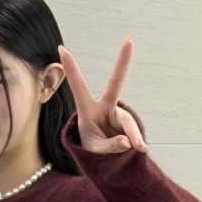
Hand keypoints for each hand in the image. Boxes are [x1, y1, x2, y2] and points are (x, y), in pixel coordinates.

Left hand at [58, 39, 147, 155]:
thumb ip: (109, 147)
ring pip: (128, 123)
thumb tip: (128, 141)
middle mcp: (105, 106)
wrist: (105, 161)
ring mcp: (119, 113)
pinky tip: (140, 149)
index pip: (78, 86)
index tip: (61, 48)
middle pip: (116, 82)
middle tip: (129, 40)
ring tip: (138, 148)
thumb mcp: (94, 151)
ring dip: (133, 136)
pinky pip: (135, 132)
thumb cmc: (93, 153)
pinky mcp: (129, 123)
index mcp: (87, 109)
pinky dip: (137, 142)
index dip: (71, 68)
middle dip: (123, 61)